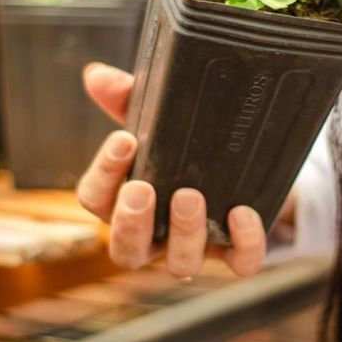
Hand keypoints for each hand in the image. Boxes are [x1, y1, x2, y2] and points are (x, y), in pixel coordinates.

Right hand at [76, 62, 267, 277]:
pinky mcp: (235, 253)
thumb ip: (127, 99)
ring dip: (183, 234)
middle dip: (131, 223)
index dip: (104, 175)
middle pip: (125, 251)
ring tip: (191, 195)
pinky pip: (239, 265)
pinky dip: (242, 243)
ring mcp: (193, 249)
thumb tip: (97, 76)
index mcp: (124, 203)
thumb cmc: (182, 146)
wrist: (245, 163)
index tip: (123, 141)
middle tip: (142, 189)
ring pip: (180, 264)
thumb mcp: (156, 119)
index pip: (95, 201)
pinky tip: (242, 213)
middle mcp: (152, 235)